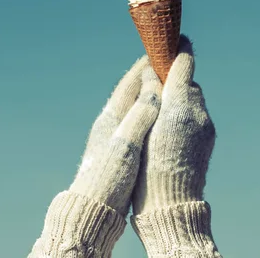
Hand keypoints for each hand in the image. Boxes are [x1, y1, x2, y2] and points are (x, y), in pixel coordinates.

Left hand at [28, 57, 161, 257]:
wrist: (94, 210)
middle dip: (148, 76)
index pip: (129, 84)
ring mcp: (114, 136)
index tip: (159, 50)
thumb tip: (154, 86)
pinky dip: (150, 112)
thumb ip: (140, 115)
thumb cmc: (108, 177)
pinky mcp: (121, 150)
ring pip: (135, 106)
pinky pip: (138, 121)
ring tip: (165, 83)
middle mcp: (110, 123)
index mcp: (110, 117)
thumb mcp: (126, 144)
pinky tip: (158, 116)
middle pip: (131, 92)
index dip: (144, 66)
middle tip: (165, 61)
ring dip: (149, 93)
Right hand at [130, 36, 221, 257]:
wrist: (172, 205)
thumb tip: (156, 73)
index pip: (184, 65)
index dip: (179, 49)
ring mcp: (206, 129)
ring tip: (158, 110)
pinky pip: (196, 118)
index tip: (176, 37)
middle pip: (188, 83)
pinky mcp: (207, 143)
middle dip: (174, 79)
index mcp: (182, 105)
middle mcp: (199, 113)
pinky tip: (167, 130)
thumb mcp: (146, 125)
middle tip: (155, 80)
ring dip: (179, 99)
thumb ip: (154, 95)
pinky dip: (183, 115)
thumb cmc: (150, 167)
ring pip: (192, 102)